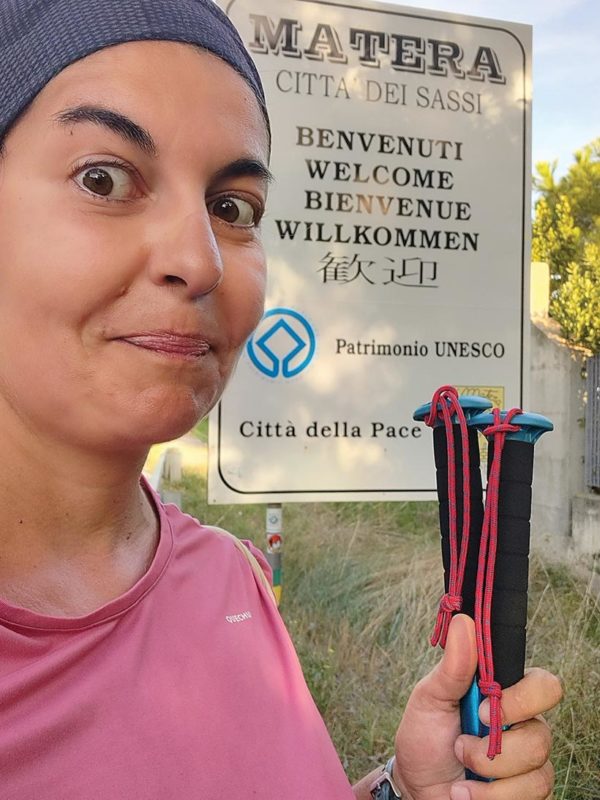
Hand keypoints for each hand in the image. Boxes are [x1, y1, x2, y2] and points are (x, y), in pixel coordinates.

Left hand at [393, 614, 561, 799]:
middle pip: (542, 733)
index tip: (483, 710)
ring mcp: (528, 761)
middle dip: (497, 748)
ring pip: (536, 768)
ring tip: (460, 769)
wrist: (416, 785)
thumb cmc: (425, 736)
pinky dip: (490, 797)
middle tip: (462, 747)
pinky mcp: (526, 791)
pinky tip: (466, 794)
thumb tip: (464, 622)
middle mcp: (524, 725)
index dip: (523, 698)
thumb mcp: (430, 698)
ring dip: (487, 773)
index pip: (544, 685)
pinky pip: (531, 795)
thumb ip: (452, 666)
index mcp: (504, 695)